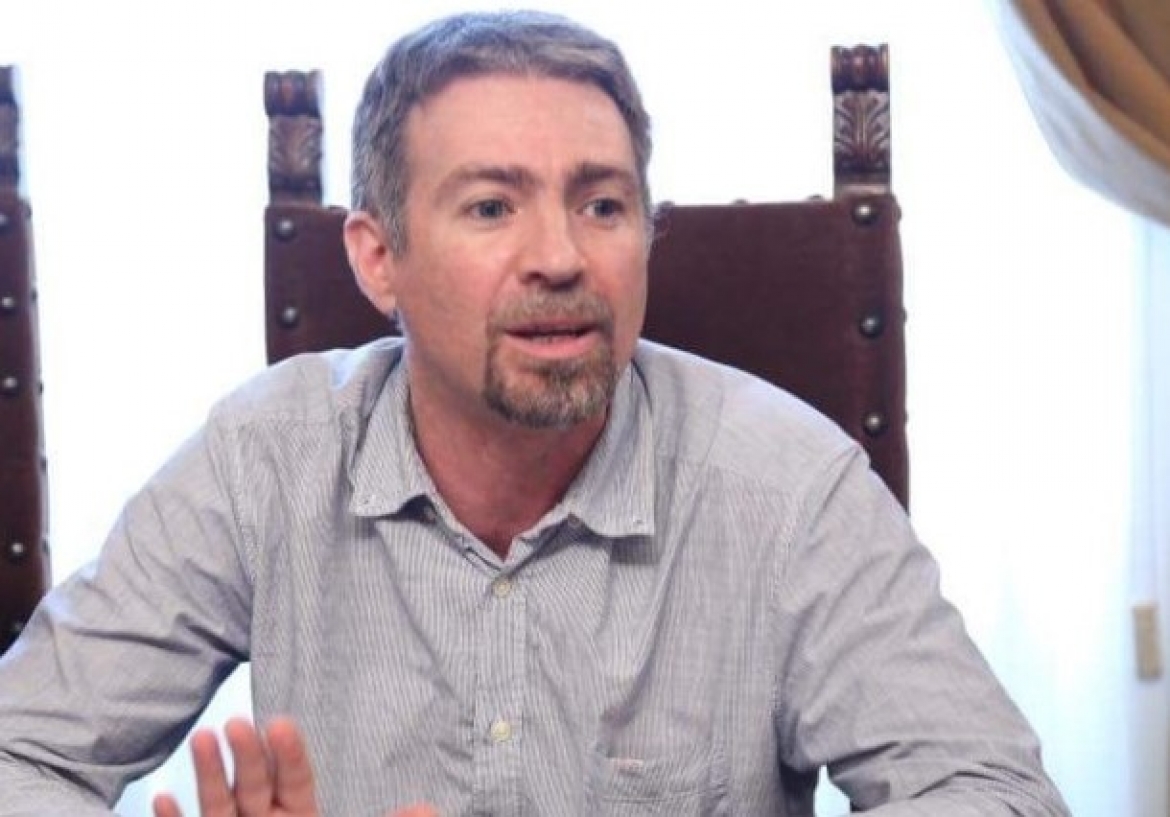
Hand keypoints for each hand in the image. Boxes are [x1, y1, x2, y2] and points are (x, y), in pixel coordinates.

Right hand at [152, 716, 316, 816]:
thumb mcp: (305, 812)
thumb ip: (297, 782)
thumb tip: (294, 734)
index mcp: (298, 813)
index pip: (296, 778)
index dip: (290, 753)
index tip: (279, 723)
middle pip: (255, 784)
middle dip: (247, 755)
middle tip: (236, 723)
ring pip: (219, 803)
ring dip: (209, 773)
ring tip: (202, 737)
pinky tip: (162, 798)